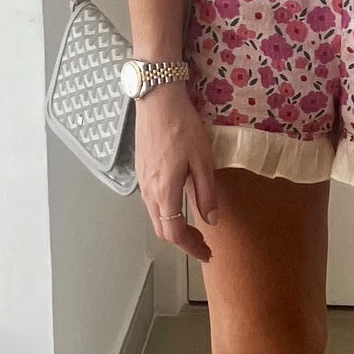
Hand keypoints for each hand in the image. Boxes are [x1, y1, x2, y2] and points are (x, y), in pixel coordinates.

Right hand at [134, 81, 219, 262]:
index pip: (175, 232)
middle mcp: (149, 191)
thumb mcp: (202, 159)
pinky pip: (151, 202)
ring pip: (155, 217)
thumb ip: (206, 193)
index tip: (207, 253)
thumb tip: (211, 220)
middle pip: (162, 229)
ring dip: (173, 228)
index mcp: (165, 191)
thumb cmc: (182, 126)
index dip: (191, 247)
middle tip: (204, 245)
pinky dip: (166, 214)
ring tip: (194, 229)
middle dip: (183, 241)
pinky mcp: (141, 171)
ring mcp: (142, 182)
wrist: (157, 99)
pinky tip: (179, 206)